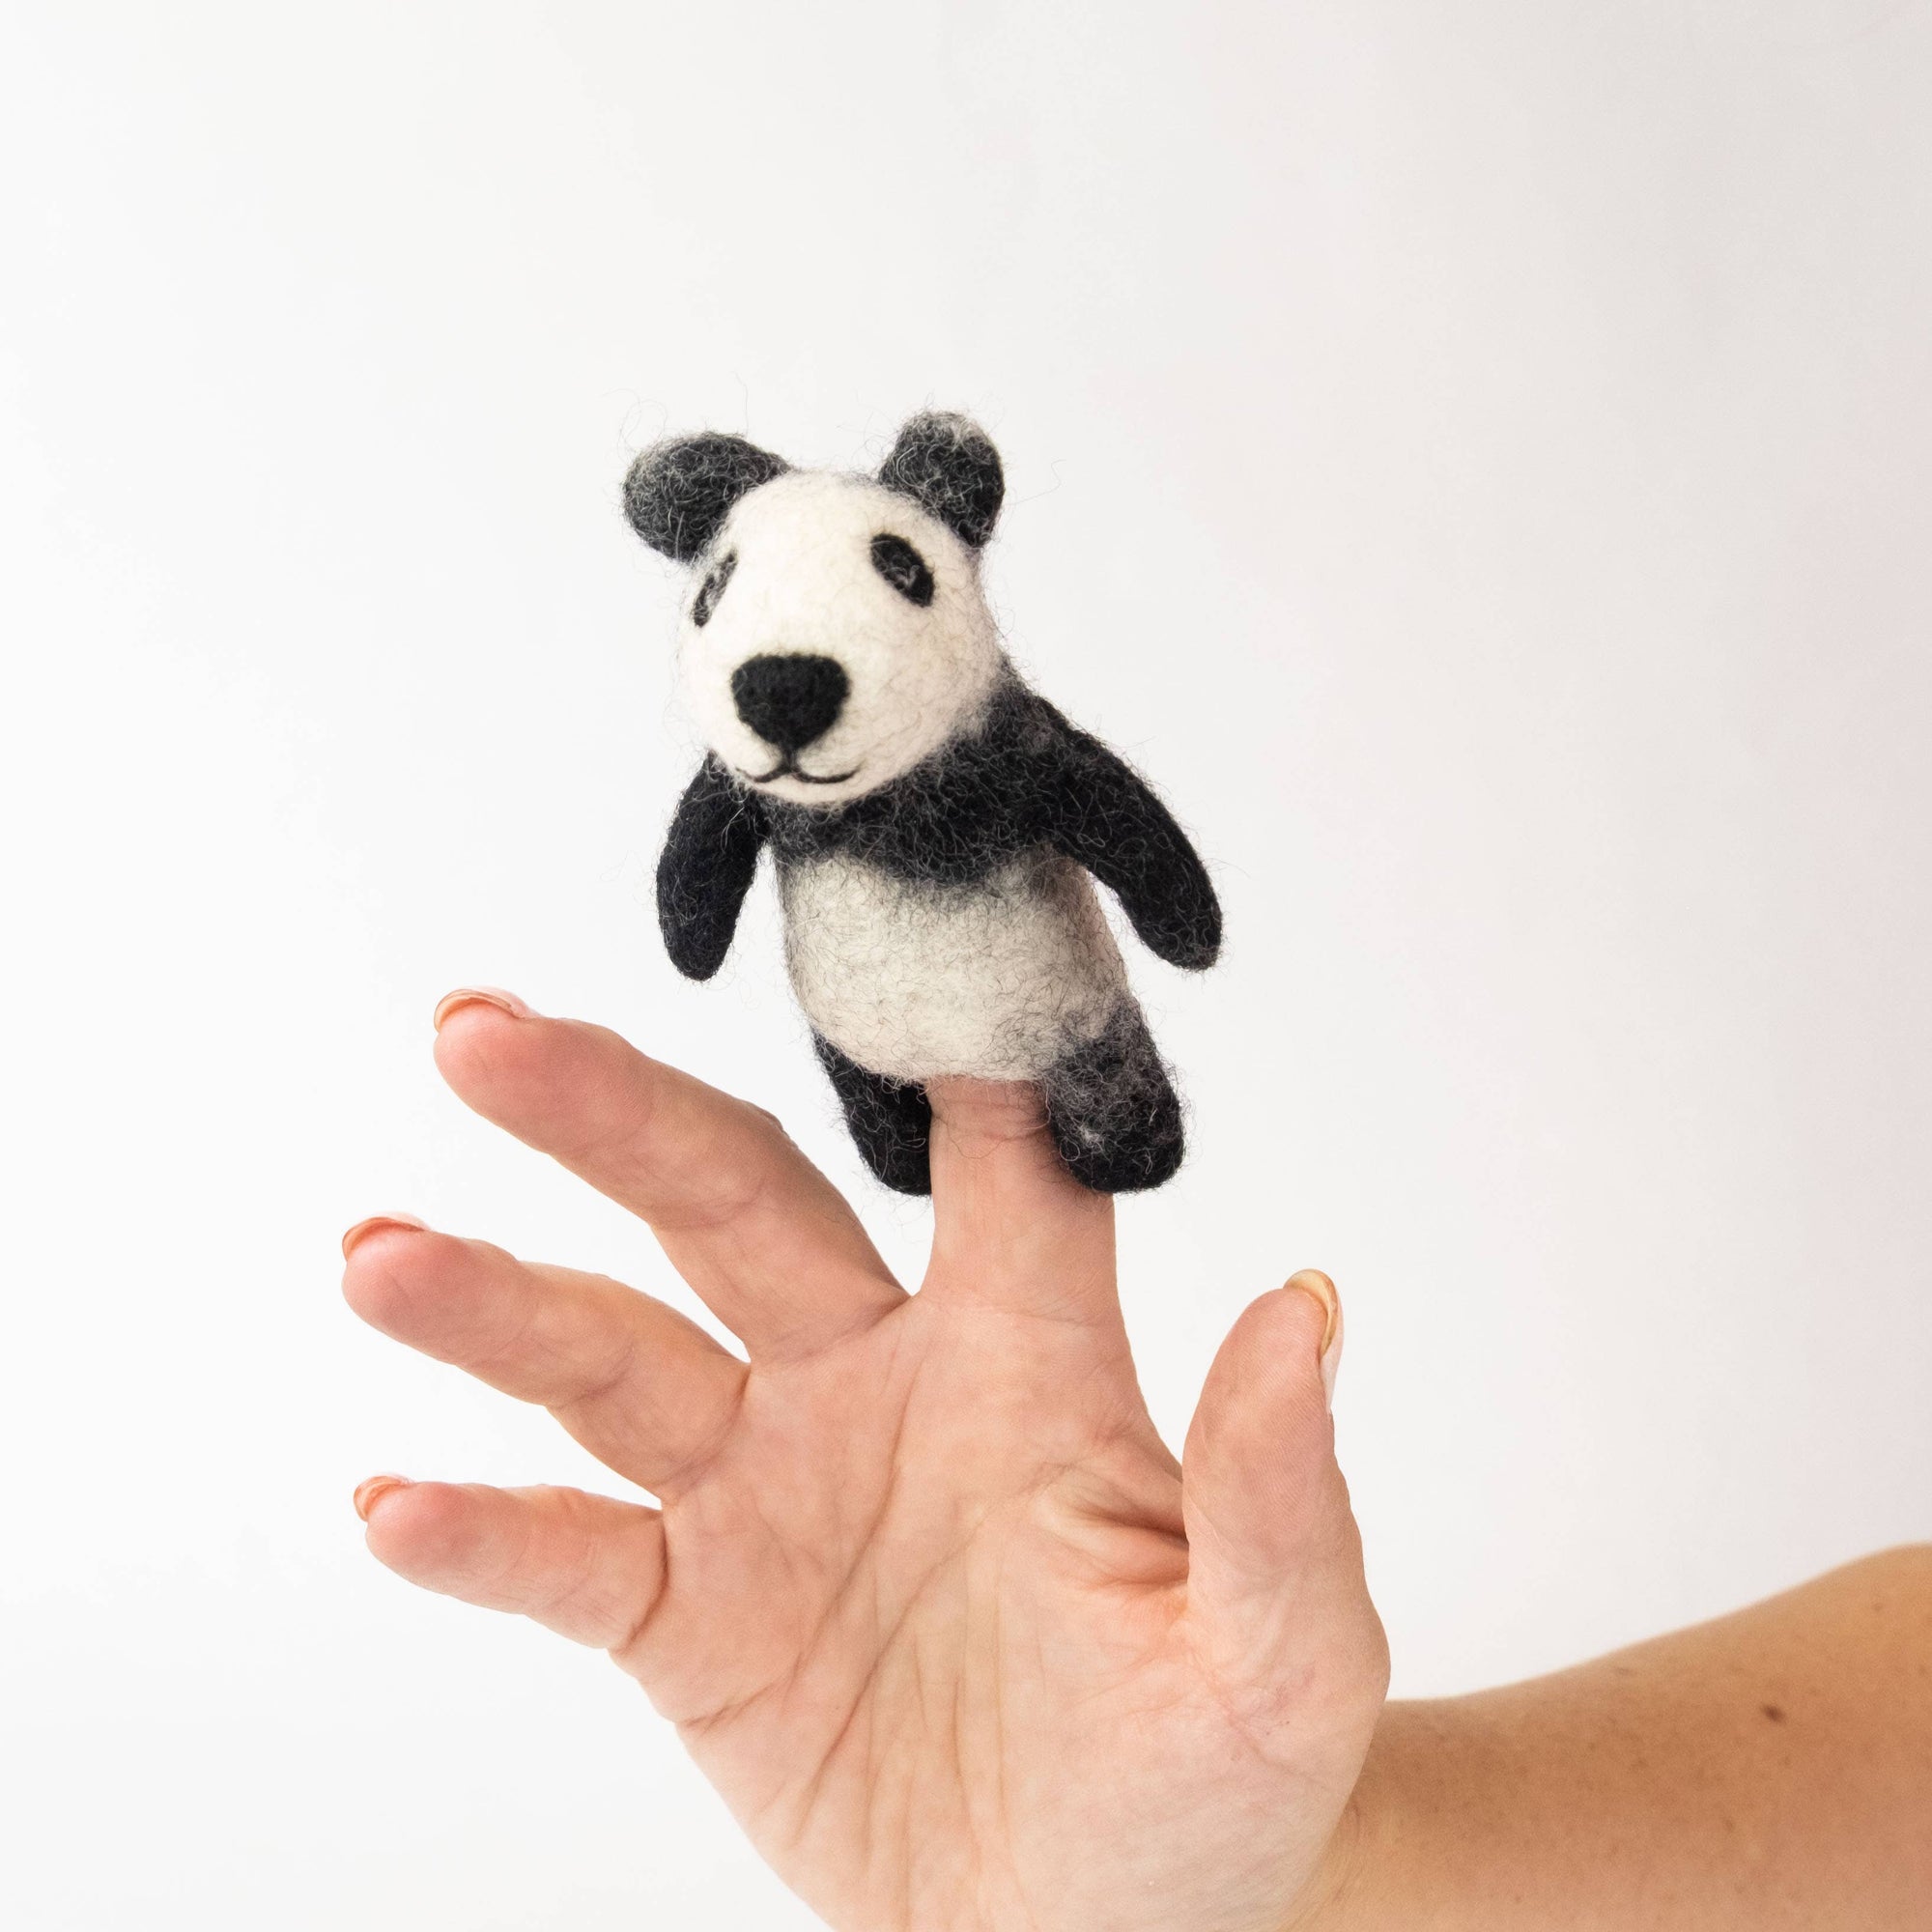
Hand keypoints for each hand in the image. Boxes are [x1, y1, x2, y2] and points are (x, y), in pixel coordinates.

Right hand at [344, 993, 1387, 1931]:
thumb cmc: (1212, 1780)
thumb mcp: (1281, 1659)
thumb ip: (1277, 1495)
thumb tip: (1305, 1304)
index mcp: (1025, 1359)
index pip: (997, 1161)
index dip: (955, 1040)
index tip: (888, 904)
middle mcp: (873, 1384)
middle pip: (731, 1203)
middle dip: (612, 1114)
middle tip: (485, 1036)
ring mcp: (768, 1496)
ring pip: (614, 1359)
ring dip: (497, 1304)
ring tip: (384, 1257)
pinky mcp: (690, 1621)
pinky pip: (571, 1559)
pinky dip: (483, 1536)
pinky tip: (398, 1506)